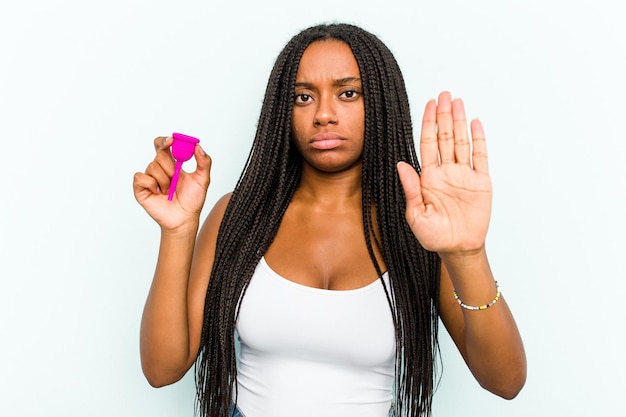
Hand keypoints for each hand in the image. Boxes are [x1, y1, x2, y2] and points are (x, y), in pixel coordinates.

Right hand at [133, 136, 211, 230]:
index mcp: (172, 163)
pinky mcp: (141, 188)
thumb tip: (198, 146)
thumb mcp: (203, 180)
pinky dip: (152, 184)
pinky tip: (158, 192)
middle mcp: (159, 169)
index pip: (164, 144)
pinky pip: (141, 177)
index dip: (166, 140)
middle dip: (170, 165)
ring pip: (152, 166)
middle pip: (159, 153)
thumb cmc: (192, 200)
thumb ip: (204, 162)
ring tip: (169, 190)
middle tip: (176, 177)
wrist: (184, 218)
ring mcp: (150, 178)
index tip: (172, 140)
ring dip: (164, 180)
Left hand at [397, 92, 491, 253]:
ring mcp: (464, 175)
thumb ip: (410, 189)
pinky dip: (478, 139)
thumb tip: (401, 165)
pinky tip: (475, 122)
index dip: (428, 123)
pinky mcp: (481, 182)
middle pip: (445, 137)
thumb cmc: (434, 236)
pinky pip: (480, 156)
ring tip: (457, 101)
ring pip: (461, 142)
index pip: (427, 144)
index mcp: (428, 177)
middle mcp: (446, 171)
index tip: (428, 104)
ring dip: (459, 121)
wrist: (458, 249)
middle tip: (443, 94)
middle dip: (443, 115)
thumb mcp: (416, 214)